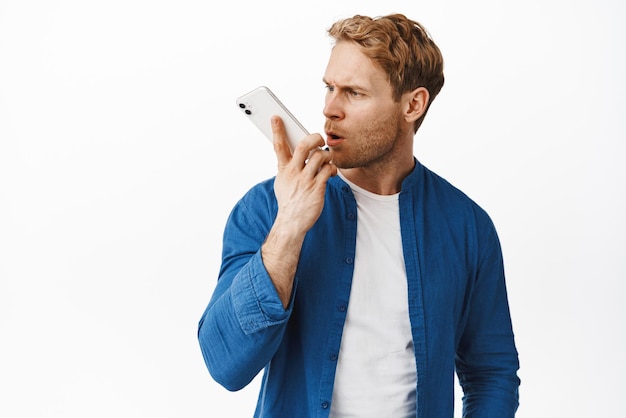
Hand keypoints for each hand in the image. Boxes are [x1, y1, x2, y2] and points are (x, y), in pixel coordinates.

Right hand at [260, 116, 335, 307]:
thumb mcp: (282, 182)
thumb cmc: (289, 201)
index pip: (278, 146)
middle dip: (313, 138)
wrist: (292, 223)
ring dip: (326, 155)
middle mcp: (293, 173)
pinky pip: (329, 170)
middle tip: (318, 139)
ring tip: (326, 160)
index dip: (277, 130)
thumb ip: (287, 166)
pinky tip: (330, 173)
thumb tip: (291, 152)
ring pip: (320, 156)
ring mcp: (305, 180)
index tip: (276, 117)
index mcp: (283, 170)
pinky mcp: (317, 188)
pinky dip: (332, 168)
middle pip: (303, 146)